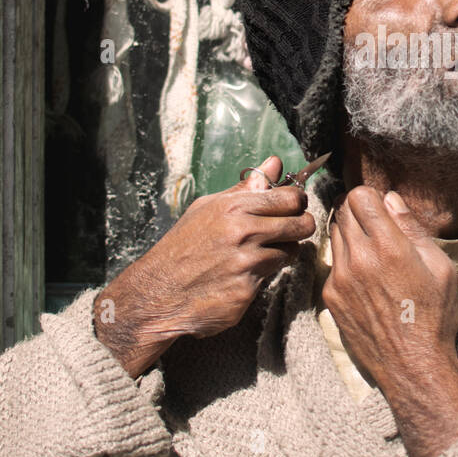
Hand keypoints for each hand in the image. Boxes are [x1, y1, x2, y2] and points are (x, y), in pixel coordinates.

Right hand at [93, 155, 315, 376]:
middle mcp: (243, 232)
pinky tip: (240, 276)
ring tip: (256, 254)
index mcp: (234, 207)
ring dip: (281, 253)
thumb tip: (274, 163)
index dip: (296, 202)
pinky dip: (261, 276)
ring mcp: (246, 262)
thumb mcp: (207, 209)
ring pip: (290, 251)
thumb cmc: (183, 247)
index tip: (291, 208)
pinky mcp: (247, 289)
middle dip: (300, 227)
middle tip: (288, 231)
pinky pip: (271, 277)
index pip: (290, 197)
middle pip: (300, 223)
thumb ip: (244, 188)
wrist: (157, 293)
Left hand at [323, 186, 457, 398]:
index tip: (381, 207)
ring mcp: (340, 278)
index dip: (370, 197)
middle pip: (342, 211)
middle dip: (358, 211)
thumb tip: (391, 199)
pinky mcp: (331, 296)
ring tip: (371, 250)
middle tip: (376, 226)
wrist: (412, 365)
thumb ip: (412, 228)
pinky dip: (345, 260)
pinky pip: (332, 263)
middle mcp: (359, 259)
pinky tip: (365, 277)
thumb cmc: (434, 316)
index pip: (359, 196)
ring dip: (349, 234)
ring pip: (334, 235)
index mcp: (389, 247)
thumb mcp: (440, 267)